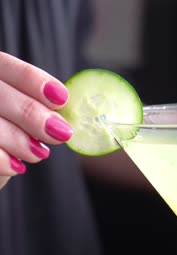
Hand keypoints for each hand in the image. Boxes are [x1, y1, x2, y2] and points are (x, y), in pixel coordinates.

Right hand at [0, 52, 71, 187]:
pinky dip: (3, 161)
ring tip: (40, 153)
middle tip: (61, 133)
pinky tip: (17, 166)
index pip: (8, 67)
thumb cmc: (13, 128)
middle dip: (34, 115)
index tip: (61, 99)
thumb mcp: (27, 111)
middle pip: (0, 95)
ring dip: (20, 141)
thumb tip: (70, 115)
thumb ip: (43, 105)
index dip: (35, 81)